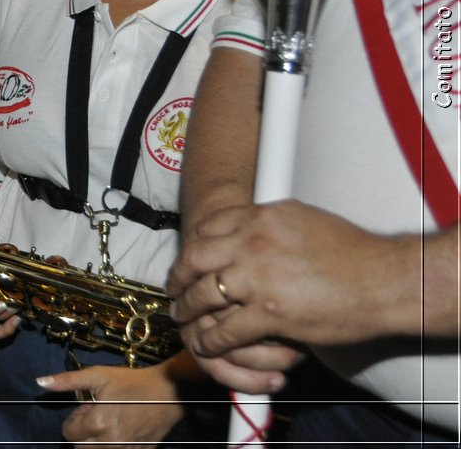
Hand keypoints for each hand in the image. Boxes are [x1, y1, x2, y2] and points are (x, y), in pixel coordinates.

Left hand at [37, 360, 184, 446]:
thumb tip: (40, 382)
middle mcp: (111, 441)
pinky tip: (121, 431)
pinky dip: (113, 446)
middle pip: (81, 447)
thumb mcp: (98, 375)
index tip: (86, 409)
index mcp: (98, 423)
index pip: (69, 433)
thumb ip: (67, 381)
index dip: (74, 420)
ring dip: (96, 442)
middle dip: (83, 434)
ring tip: (107, 424)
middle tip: (96, 417)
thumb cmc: (132, 382)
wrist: (168, 391)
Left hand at [169, 200, 413, 370]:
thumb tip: (248, 223)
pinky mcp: (268, 313)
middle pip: (194, 259)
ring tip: (182, 317)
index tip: (188, 261)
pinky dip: (212, 339)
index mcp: (258, 215)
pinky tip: (207, 343)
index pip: (206, 228)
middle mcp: (251, 241)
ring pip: (203, 295)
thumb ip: (267, 222)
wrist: (384, 279)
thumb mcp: (300, 218)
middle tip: (173, 290)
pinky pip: (226, 329)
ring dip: (188, 310)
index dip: (191, 248)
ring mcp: (257, 277)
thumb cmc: (351, 250)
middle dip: (178, 278)